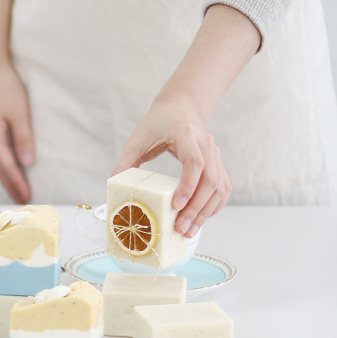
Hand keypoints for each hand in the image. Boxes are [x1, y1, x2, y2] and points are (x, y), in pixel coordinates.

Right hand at [0, 60, 33, 203]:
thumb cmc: (6, 86)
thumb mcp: (20, 112)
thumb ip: (23, 138)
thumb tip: (27, 162)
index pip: (7, 166)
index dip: (17, 183)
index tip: (27, 197)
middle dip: (9, 184)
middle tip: (21, 200)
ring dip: (3, 175)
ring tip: (14, 187)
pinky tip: (5, 164)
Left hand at [112, 94, 229, 238]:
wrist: (180, 107)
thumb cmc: (158, 121)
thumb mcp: (137, 138)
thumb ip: (125, 160)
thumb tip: (113, 184)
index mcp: (186, 134)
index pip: (194, 163)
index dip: (188, 186)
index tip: (176, 205)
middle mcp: (206, 144)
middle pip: (210, 180)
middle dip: (197, 208)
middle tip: (181, 228)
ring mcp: (216, 154)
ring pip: (220, 187)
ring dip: (206, 212)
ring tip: (189, 231)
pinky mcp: (218, 163)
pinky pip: (222, 188)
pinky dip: (213, 206)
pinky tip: (200, 219)